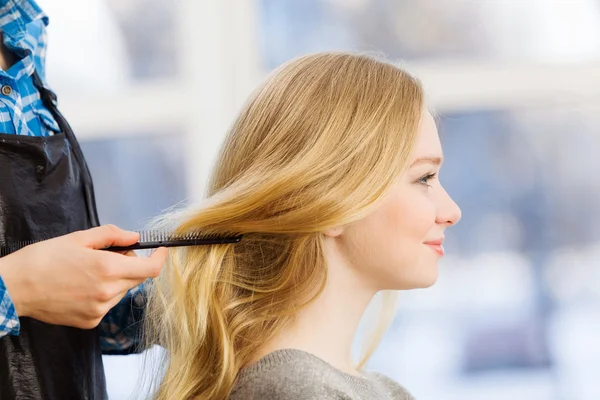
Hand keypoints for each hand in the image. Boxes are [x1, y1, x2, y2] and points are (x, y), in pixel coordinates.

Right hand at [0, 224, 167, 328]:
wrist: (15, 287)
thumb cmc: (44, 259)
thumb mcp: (79, 238)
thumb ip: (112, 236)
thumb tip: (134, 237)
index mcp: (108, 269)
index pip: (150, 269)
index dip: (160, 259)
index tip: (160, 251)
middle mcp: (108, 293)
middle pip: (137, 278)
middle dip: (131, 264)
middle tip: (109, 254)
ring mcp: (99, 310)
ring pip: (122, 291)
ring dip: (116, 280)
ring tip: (88, 272)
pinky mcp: (90, 321)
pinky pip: (107, 305)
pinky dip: (103, 294)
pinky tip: (81, 287)